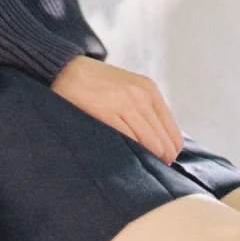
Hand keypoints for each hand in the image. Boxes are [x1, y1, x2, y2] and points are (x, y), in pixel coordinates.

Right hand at [49, 54, 185, 163]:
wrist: (66, 68)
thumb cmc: (99, 85)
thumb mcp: (129, 88)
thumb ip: (146, 111)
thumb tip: (164, 148)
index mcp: (150, 89)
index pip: (173, 134)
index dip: (170, 155)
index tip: (159, 166)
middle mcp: (141, 94)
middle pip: (163, 143)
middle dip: (159, 161)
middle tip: (147, 171)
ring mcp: (124, 101)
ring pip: (149, 144)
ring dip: (145, 160)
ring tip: (136, 168)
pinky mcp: (105, 110)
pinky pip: (128, 140)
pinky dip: (129, 154)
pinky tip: (123, 159)